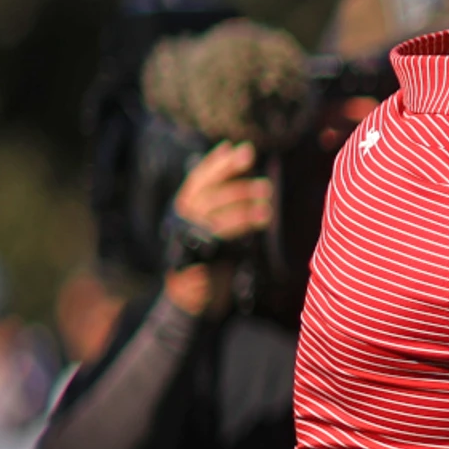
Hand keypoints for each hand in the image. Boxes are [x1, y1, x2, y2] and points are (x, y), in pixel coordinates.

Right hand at [164, 142, 271, 316]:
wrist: (194, 302)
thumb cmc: (210, 261)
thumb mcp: (214, 229)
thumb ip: (223, 205)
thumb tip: (242, 173)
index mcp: (182, 211)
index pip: (197, 181)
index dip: (215, 163)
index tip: (234, 147)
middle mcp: (181, 222)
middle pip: (205, 191)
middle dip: (228, 172)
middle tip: (251, 157)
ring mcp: (187, 241)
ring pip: (214, 211)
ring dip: (242, 199)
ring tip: (268, 194)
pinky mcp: (198, 259)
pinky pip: (222, 236)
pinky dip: (243, 224)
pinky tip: (263, 218)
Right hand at [172, 141, 272, 237]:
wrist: (192, 244)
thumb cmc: (205, 209)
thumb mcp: (208, 188)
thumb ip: (219, 168)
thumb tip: (228, 146)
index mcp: (190, 192)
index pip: (204, 175)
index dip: (225, 162)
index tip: (248, 151)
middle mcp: (191, 208)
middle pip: (214, 197)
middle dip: (241, 190)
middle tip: (266, 186)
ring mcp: (199, 226)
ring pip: (221, 217)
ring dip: (246, 211)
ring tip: (266, 207)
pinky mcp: (210, 242)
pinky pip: (229, 233)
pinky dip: (247, 224)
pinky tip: (264, 218)